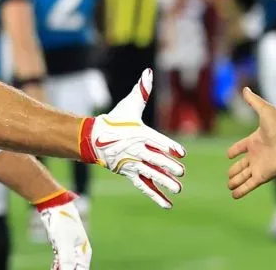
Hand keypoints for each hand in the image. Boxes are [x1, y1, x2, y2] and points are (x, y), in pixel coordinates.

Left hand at [37, 192, 91, 269]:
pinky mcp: (63, 246)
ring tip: (55, 266)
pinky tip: (54, 265)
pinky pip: (61, 261)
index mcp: (84, 252)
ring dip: (61, 268)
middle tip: (56, 268)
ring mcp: (71, 249)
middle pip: (75, 269)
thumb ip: (67, 259)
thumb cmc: (62, 221)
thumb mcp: (63, 242)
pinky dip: (57, 265)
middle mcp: (79, 252)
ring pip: (67, 266)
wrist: (55, 204)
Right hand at [79, 69, 185, 207]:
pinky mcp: (130, 174)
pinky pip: (144, 186)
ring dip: (164, 183)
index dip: (169, 146)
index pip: (157, 141)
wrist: (94, 138)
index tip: (181, 153)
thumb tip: (148, 72)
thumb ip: (142, 90)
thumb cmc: (116, 120)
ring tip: (178, 189)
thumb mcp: (129, 105)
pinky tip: (168, 204)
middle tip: (181, 173)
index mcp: (141, 134)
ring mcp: (133, 164)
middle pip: (155, 160)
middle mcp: (137, 150)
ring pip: (151, 175)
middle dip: (168, 167)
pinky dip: (155, 195)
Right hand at [226, 87, 275, 198]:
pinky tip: (234, 196)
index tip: (228, 155)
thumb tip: (245, 89)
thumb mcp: (264, 110)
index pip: (241, 147)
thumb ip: (254, 101)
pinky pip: (249, 185)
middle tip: (228, 176)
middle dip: (234, 171)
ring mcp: (258, 166)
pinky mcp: (261, 176)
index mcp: (255, 141)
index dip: (235, 150)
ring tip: (230, 186)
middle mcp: (256, 155)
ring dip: (236, 181)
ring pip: (243, 176)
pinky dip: (241, 191)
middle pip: (242, 165)